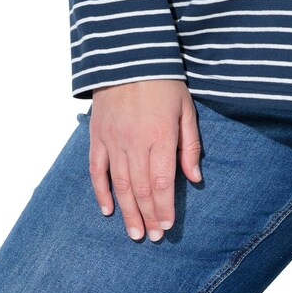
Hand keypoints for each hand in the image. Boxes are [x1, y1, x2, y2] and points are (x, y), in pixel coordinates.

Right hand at [88, 79, 202, 241]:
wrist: (130, 56)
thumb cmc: (164, 81)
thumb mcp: (186, 108)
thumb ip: (190, 145)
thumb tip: (194, 178)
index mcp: (160, 135)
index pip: (162, 182)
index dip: (165, 208)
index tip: (168, 226)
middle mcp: (135, 142)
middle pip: (141, 189)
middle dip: (148, 216)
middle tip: (152, 237)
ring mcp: (113, 140)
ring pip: (119, 185)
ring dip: (127, 212)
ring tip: (135, 232)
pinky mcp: (97, 136)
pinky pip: (97, 170)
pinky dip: (101, 192)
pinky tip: (107, 209)